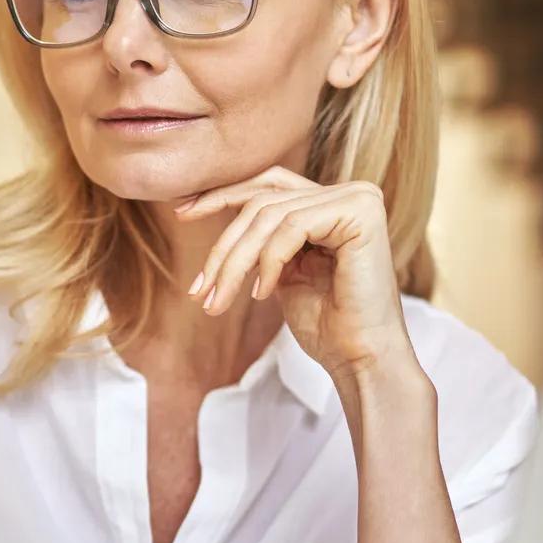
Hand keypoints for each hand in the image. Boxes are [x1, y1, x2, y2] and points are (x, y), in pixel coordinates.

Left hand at [176, 167, 413, 372]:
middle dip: (224, 247)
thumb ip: (263, 239)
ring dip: (236, 262)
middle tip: (200, 289)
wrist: (359, 358)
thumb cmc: (326, 324)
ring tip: (218, 301)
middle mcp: (350, 192)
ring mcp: (357, 198)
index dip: (221, 195)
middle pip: (262, 202)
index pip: (267, 185)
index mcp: (332, 202)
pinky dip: (267, 262)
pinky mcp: (360, 213)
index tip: (182, 213)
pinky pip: (291, 227)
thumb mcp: (282, 271)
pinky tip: (261, 294)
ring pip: (270, 216)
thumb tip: (214, 208)